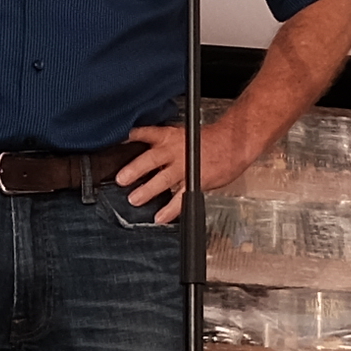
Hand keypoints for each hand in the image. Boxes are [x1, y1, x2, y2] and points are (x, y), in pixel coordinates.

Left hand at [113, 106, 266, 223]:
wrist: (234, 144)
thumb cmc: (208, 142)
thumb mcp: (182, 135)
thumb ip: (163, 145)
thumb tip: (143, 156)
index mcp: (170, 136)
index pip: (146, 133)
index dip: (130, 138)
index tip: (116, 144)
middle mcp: (175, 150)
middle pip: (151, 159)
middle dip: (135, 169)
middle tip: (121, 179)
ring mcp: (185, 167)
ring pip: (163, 179)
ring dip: (147, 190)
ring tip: (134, 199)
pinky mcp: (196, 182)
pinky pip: (181, 198)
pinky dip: (170, 210)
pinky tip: (160, 217)